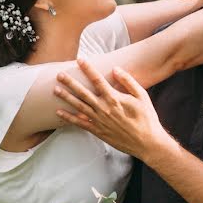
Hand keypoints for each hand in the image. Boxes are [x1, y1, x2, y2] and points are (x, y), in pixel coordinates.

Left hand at [54, 59, 172, 159]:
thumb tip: (115, 69)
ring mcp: (99, 121)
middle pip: (83, 93)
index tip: (80, 60)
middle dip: (70, 82)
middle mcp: (104, 109)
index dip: (88, 69)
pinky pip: (80, 123)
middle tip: (59, 74)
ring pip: (78, 107)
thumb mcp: (142, 96)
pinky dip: (68, 118)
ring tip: (55, 90)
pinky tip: (59, 112)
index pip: (97, 80)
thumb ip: (128, 81)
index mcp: (115, 98)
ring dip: (66, 98)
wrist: (147, 143)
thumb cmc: (147, 118)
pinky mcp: (98, 131)